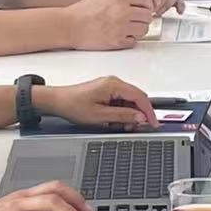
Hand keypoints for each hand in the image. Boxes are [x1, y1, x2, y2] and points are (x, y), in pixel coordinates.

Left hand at [35, 77, 156, 131]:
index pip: (140, 97)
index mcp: (114, 85)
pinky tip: (115, 121)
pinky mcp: (106, 91)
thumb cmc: (73, 105)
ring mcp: (110, 86)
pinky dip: (121, 112)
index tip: (153, 123)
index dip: (149, 111)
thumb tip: (139, 117)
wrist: (57, 101)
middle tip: (137, 127)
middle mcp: (114, 83)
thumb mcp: (99, 115)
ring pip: (129, 101)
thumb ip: (122, 115)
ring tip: (121, 126)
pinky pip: (120, 101)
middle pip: (136, 98)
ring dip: (129, 114)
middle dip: (139, 114)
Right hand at [65, 0, 155, 49]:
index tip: (143, 9)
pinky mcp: (117, 41)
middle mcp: (123, 12)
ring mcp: (121, 27)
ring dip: (138, 30)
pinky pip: (134, 41)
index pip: (147, 1)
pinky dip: (129, 40)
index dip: (146, 6)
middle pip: (148, 16)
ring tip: (128, 28)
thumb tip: (141, 1)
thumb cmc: (84, 11)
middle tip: (136, 20)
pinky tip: (122, 35)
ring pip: (144, 29)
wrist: (70, 25)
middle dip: (143, 18)